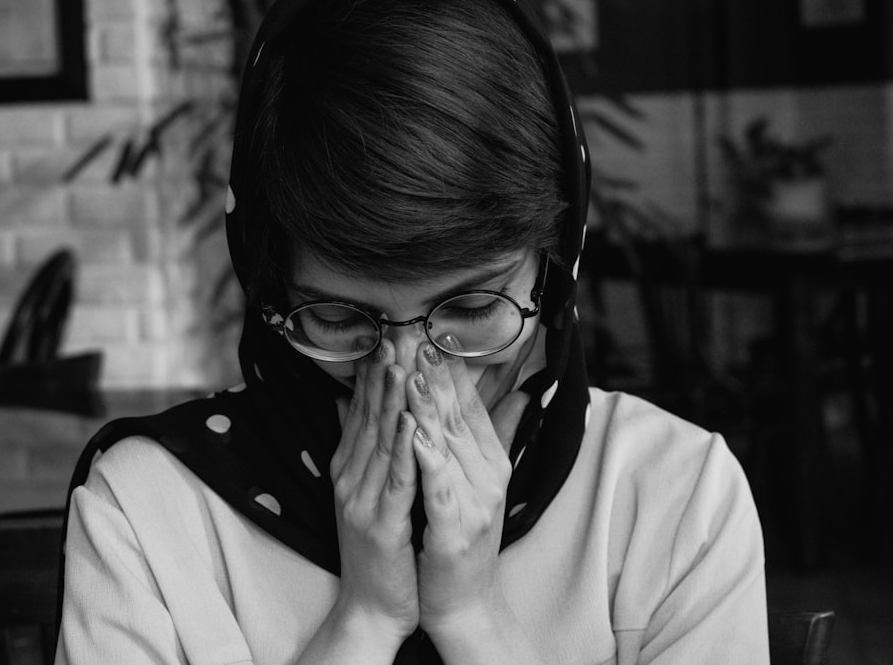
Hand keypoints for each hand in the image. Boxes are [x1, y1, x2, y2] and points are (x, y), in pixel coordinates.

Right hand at [329, 339, 418, 643]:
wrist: (372, 607)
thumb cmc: (381, 548)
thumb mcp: (374, 492)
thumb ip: (373, 450)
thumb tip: (365, 408)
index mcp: (351, 467)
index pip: (363, 409)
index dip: (375, 371)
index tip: (388, 333)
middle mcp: (350, 476)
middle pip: (368, 415)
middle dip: (383, 372)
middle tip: (394, 330)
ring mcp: (361, 500)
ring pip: (379, 439)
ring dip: (390, 398)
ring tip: (402, 360)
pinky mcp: (380, 524)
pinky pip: (395, 479)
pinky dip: (402, 447)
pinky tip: (410, 420)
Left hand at [406, 340, 528, 635]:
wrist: (463, 602)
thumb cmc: (461, 538)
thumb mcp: (477, 482)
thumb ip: (492, 435)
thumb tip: (520, 392)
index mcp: (489, 461)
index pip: (469, 404)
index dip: (448, 368)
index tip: (428, 332)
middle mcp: (488, 475)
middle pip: (459, 415)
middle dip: (435, 374)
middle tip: (415, 336)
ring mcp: (476, 502)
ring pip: (448, 444)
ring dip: (429, 406)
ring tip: (412, 371)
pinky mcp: (457, 529)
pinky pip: (439, 487)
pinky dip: (428, 458)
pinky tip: (413, 434)